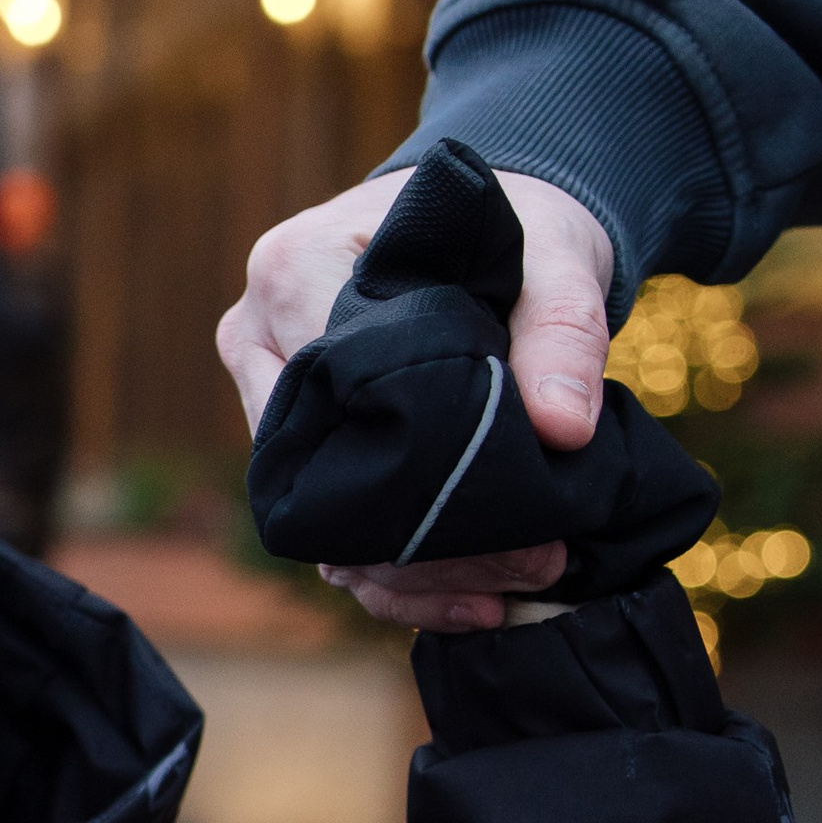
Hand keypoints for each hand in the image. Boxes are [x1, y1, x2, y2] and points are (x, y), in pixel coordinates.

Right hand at [217, 168, 616, 631]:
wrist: (483, 219)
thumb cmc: (512, 231)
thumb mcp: (556, 264)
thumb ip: (563, 337)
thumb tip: (563, 430)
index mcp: (300, 271)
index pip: (344, 401)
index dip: (430, 476)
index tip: (528, 523)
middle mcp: (257, 334)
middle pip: (322, 474)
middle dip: (428, 542)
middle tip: (536, 564)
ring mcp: (263, 391)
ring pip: (317, 518)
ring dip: (414, 573)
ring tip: (515, 587)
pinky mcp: (289, 438)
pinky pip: (324, 531)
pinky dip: (394, 580)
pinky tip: (471, 603)